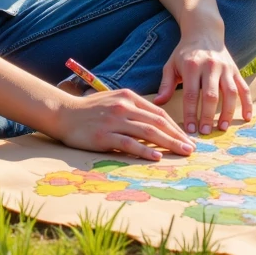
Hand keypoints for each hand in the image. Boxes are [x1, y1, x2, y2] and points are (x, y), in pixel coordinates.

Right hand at [52, 88, 195, 160]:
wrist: (64, 113)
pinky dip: (144, 150)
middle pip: (157, 122)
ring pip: (148, 133)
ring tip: (182, 153)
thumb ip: (133, 109)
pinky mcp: (104, 136)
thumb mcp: (114, 100)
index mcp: (128, 97)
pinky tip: (156, 157)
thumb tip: (155, 123)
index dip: (175, 126)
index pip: (158, 112)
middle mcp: (124, 107)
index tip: (186, 138)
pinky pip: (128, 144)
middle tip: (191, 148)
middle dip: (177, 136)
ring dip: (168, 144)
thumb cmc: (90, 109)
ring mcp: (114, 121)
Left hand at [154, 29, 251, 134]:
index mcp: (192, 65)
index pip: (191, 94)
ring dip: (228, 112)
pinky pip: (244, 88)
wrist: (204, 32)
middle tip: (205, 133)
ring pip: (230, 93)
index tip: (190, 130)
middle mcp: (210, 66)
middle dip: (208, 116)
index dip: (191, 113)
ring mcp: (225, 68)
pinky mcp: (235, 70)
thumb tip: (158, 103)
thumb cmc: (185, 53)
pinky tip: (246, 118)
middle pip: (211, 95)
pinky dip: (247, 103)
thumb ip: (166, 84)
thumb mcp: (171, 64)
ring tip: (222, 128)